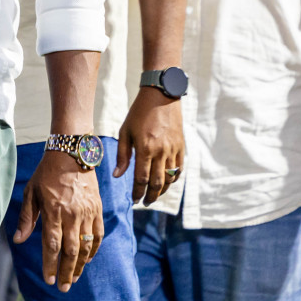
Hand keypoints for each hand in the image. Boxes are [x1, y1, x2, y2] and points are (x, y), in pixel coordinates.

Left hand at [14, 150, 103, 291]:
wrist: (72, 154)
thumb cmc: (46, 173)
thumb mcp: (31, 192)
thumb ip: (27, 218)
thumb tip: (18, 240)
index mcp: (53, 210)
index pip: (51, 244)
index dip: (50, 264)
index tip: (48, 279)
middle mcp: (72, 214)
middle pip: (70, 251)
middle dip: (66, 272)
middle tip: (62, 287)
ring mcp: (87, 213)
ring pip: (85, 247)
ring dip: (79, 265)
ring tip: (73, 278)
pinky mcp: (98, 210)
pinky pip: (98, 236)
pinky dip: (94, 251)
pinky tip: (87, 260)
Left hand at [116, 86, 183, 204]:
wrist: (161, 97)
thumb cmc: (138, 113)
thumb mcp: (125, 131)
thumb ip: (122, 155)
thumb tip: (118, 176)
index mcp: (145, 149)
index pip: (141, 179)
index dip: (137, 192)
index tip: (134, 200)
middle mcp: (161, 152)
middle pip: (157, 183)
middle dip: (151, 196)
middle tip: (145, 202)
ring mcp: (173, 150)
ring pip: (170, 179)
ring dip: (162, 190)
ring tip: (154, 195)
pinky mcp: (181, 147)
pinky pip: (179, 169)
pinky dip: (173, 179)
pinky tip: (166, 182)